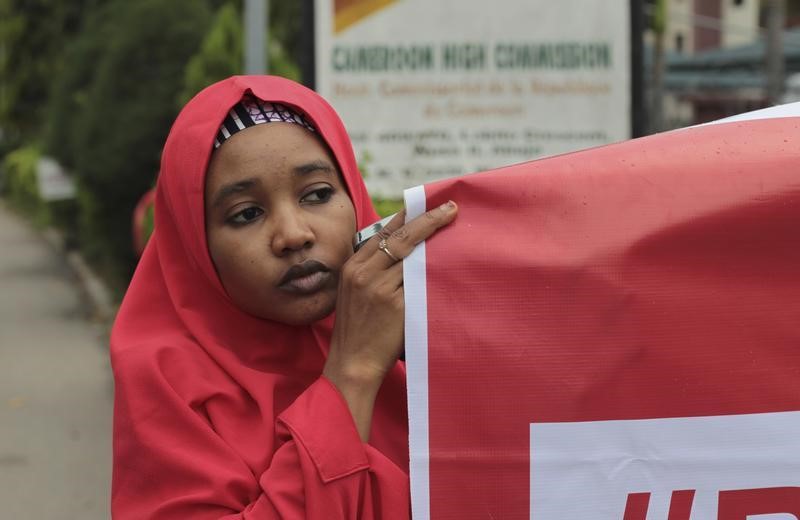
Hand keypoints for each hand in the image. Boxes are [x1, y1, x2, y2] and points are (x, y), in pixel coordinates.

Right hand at [323, 200, 457, 439]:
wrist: (353, 364)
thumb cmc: (357, 330)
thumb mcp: (354, 293)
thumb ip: (373, 270)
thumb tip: (406, 251)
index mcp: (353, 267)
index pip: (384, 232)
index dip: (407, 216)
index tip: (427, 204)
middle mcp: (365, 274)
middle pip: (402, 237)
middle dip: (429, 219)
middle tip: (451, 208)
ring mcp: (381, 289)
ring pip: (414, 257)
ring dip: (437, 244)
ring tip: (457, 232)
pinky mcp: (398, 306)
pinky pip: (421, 282)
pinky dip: (436, 271)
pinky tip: (452, 263)